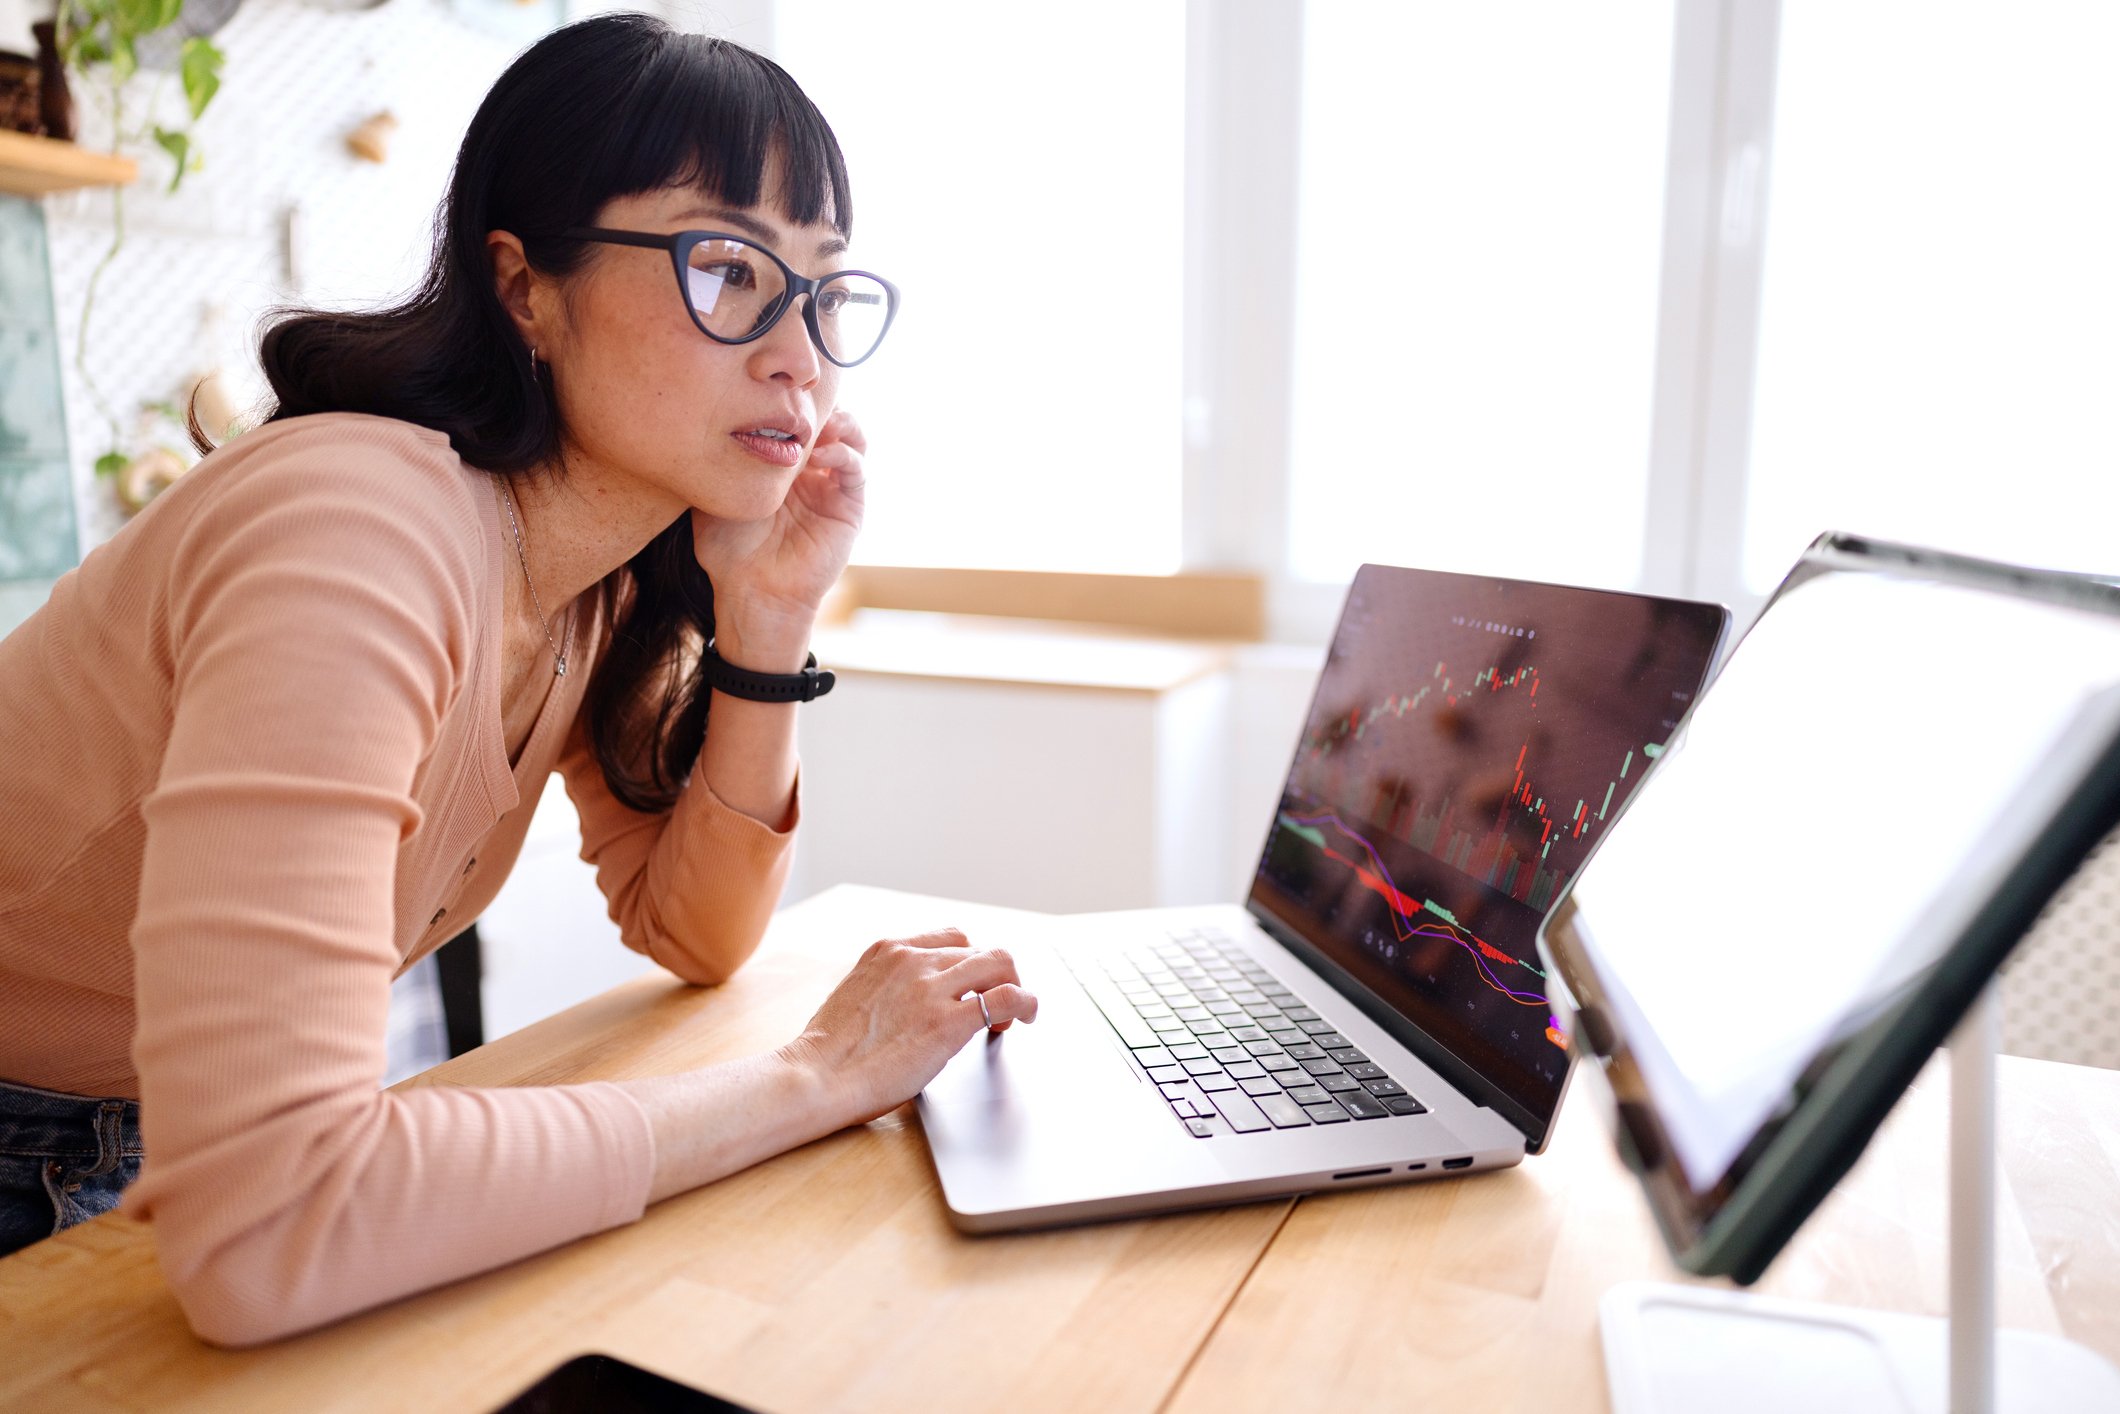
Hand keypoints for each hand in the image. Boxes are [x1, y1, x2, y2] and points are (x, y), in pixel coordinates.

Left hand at [690, 408, 866, 667]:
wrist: (751, 590)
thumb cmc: (726, 547)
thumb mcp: (715, 491)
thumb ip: (725, 456)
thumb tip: (726, 413)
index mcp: (779, 465)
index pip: (795, 419)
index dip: (790, 401)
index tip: (774, 390)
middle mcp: (809, 472)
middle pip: (826, 421)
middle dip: (817, 405)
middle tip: (798, 400)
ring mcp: (831, 488)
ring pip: (849, 438)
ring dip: (838, 422)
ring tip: (817, 423)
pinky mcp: (849, 507)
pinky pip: (856, 469)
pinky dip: (844, 453)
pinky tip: (821, 454)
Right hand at [781, 928, 1038, 1126]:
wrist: (816, 1077)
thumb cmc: (829, 1052)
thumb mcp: (857, 996)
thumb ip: (890, 988)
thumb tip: (916, 1004)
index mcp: (888, 951)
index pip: (950, 938)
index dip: (968, 962)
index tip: (972, 985)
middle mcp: (913, 960)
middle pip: (978, 950)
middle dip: (993, 976)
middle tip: (995, 1005)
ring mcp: (933, 988)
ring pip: (999, 963)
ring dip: (1012, 986)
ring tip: (1013, 1015)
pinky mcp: (949, 1022)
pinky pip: (1008, 998)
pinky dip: (1027, 1004)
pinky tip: (1026, 1018)